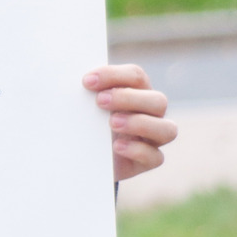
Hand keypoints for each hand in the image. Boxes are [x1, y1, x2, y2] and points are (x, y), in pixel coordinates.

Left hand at [83, 64, 175, 182]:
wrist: (82, 155)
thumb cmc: (84, 122)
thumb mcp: (83, 105)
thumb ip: (83, 91)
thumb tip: (69, 78)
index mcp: (137, 91)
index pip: (136, 76)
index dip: (113, 75)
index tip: (87, 81)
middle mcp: (151, 114)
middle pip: (158, 100)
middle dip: (128, 98)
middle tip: (100, 101)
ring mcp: (153, 139)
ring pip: (168, 129)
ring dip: (140, 123)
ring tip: (111, 123)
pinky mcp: (147, 161)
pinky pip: (156, 157)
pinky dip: (137, 150)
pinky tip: (116, 146)